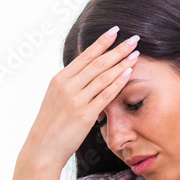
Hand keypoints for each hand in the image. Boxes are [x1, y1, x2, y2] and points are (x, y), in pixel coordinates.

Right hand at [20, 26, 139, 170]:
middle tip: (134, 38)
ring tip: (136, 53)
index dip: (101, 42)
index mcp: (59, 79)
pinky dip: (118, 82)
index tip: (115, 31)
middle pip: (97, 63)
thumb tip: (85, 73)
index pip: (84, 56)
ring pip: (103, 76)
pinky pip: (105, 95)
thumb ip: (70, 85)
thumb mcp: (55, 99)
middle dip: (117, 49)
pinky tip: (129, 73)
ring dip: (122, 63)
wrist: (43, 149)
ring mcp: (76, 100)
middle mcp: (67, 86)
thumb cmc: (51, 126)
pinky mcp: (85, 115)